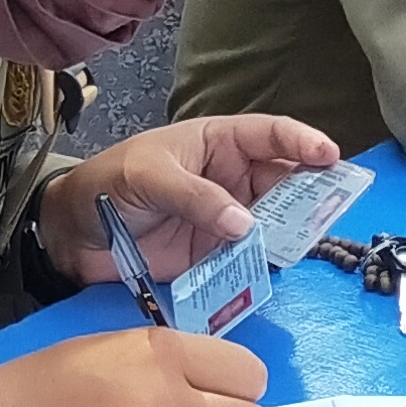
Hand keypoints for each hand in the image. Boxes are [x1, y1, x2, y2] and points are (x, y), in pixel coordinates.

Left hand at [39, 114, 341, 280]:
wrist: (71, 234)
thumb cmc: (107, 183)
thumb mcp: (149, 177)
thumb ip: (196, 197)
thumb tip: (244, 224)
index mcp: (217, 143)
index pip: (269, 135)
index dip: (302, 142)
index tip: (330, 156)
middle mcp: (229, 179)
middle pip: (282, 182)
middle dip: (309, 193)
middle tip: (333, 209)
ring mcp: (224, 219)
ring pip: (271, 223)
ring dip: (290, 233)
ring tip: (308, 242)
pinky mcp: (214, 256)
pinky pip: (248, 260)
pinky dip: (262, 266)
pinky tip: (274, 271)